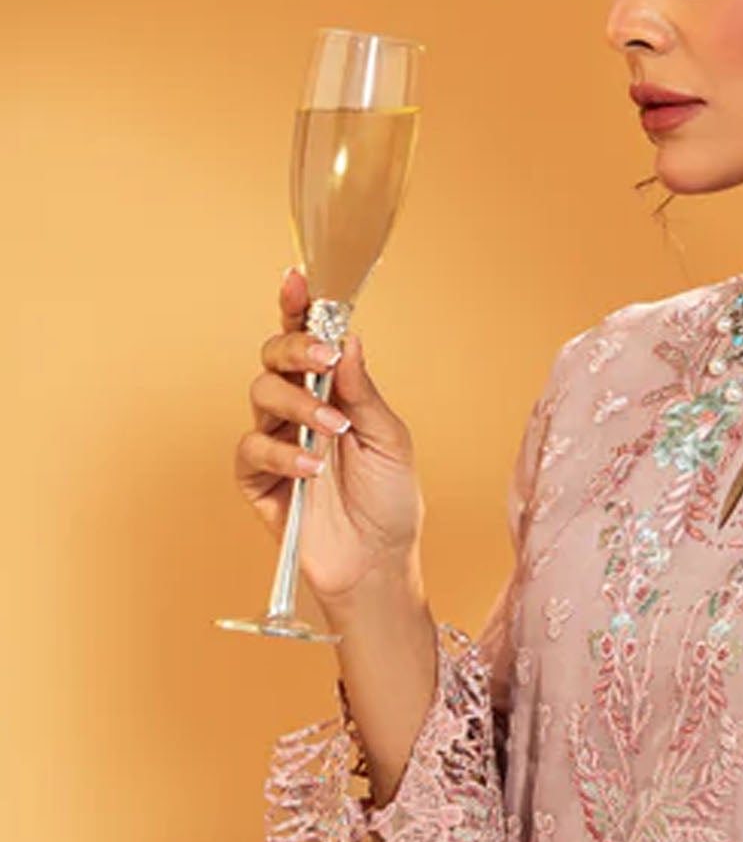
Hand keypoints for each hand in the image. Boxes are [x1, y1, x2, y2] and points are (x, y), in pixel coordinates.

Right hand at [233, 266, 425, 610]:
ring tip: (334, 432)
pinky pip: (253, 448)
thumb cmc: (389, 500)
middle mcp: (297, 408)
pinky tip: (312, 468)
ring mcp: (275, 440)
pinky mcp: (257, 478)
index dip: (297, 307)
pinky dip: (284, 453)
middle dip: (294, 350)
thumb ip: (363, 391)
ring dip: (299, 405)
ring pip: (261, 395)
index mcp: (331, 390)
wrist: (379, 562)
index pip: (306, 339)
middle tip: (322, 359)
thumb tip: (347, 340)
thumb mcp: (390, 439)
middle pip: (273, 357)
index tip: (298, 280)